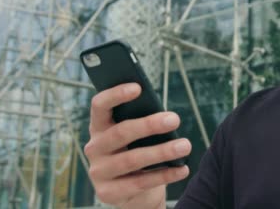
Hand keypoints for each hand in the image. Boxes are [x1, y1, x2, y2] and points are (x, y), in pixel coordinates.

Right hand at [84, 83, 191, 208]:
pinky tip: (182, 169)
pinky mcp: (107, 192)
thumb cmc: (136, 152)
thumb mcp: (136, 136)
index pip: (99, 106)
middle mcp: (94, 148)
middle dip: (149, 125)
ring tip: (185, 145)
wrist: (132, 192)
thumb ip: (140, 121)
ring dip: (162, 151)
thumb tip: (164, 114)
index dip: (115, 95)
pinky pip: (140, 182)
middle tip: (174, 119)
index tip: (138, 87)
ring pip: (132, 159)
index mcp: (99, 126)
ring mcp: (98, 172)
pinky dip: (165, 175)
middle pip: (120, 132)